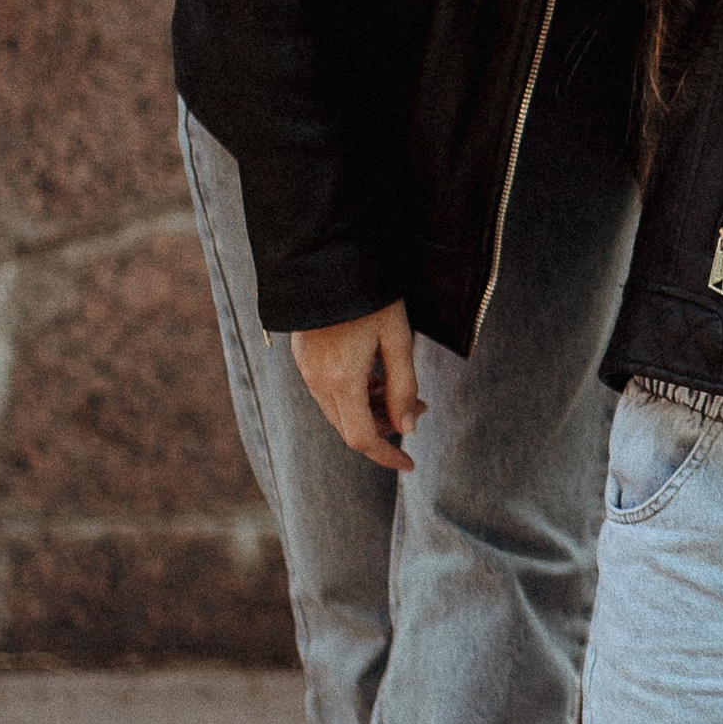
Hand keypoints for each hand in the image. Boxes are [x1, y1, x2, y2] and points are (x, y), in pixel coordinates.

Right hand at [291, 301, 423, 470]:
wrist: (327, 259)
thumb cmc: (370, 296)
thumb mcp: (397, 340)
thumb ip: (404, 387)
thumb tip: (407, 428)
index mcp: (341, 380)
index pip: (362, 439)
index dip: (386, 456)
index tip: (409, 464)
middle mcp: (318, 381)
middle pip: (350, 426)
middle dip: (385, 427)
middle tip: (418, 408)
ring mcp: (306, 369)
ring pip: (339, 409)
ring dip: (371, 409)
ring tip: (401, 388)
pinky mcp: (304, 357)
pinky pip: (328, 390)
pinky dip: (354, 394)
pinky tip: (375, 375)